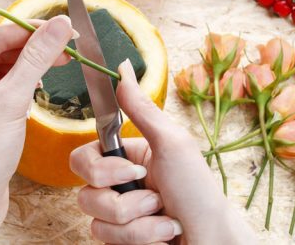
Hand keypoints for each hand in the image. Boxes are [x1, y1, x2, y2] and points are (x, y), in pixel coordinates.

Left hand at [0, 16, 74, 243]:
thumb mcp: (11, 101)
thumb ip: (36, 59)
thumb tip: (59, 26)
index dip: (32, 31)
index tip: (64, 27)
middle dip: (33, 49)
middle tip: (68, 47)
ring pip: (3, 68)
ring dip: (30, 66)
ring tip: (59, 63)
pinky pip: (2, 86)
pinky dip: (22, 83)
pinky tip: (38, 85)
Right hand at [70, 60, 255, 244]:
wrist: (212, 239)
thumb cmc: (198, 190)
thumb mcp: (170, 142)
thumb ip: (140, 108)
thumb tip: (123, 67)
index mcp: (126, 157)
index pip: (82, 158)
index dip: (101, 169)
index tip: (133, 171)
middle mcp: (118, 185)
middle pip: (85, 193)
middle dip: (124, 202)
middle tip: (155, 198)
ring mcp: (118, 216)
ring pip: (96, 222)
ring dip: (138, 224)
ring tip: (165, 220)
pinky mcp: (121, 240)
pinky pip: (108, 242)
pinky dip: (142, 239)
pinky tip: (163, 236)